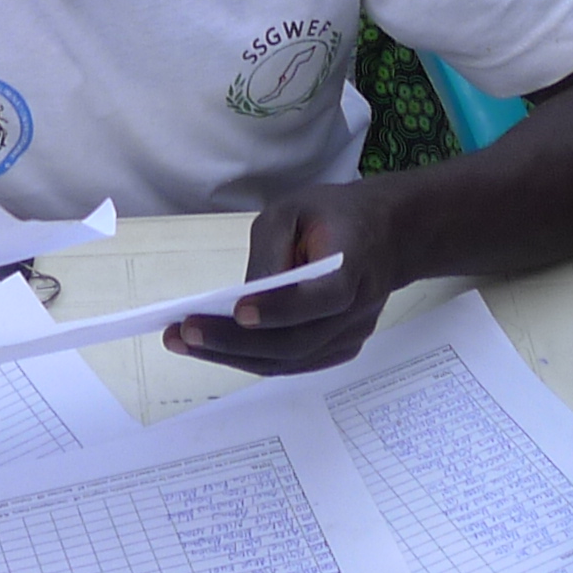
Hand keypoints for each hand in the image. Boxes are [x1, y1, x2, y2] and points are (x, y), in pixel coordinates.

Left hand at [167, 180, 404, 375]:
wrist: (388, 235)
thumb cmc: (334, 216)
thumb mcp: (294, 210)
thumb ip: (270, 252)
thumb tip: (242, 298)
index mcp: (354, 265)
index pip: (320, 299)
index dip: (280, 310)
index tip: (237, 310)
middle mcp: (357, 309)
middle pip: (295, 341)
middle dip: (234, 342)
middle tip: (185, 332)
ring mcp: (352, 335)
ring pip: (290, 360)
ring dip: (233, 356)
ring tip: (183, 342)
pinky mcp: (341, 348)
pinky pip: (294, 362)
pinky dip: (253, 359)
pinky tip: (216, 348)